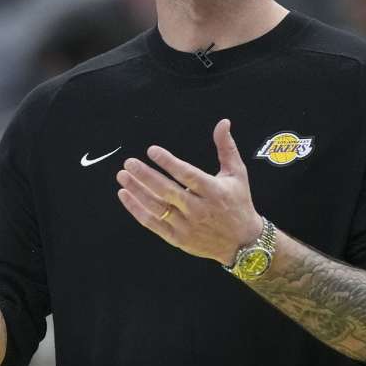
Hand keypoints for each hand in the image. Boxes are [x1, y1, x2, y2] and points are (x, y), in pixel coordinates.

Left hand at [116, 119, 260, 265]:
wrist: (243, 242)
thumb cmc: (238, 203)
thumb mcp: (237, 174)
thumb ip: (226, 148)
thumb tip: (223, 122)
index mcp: (214, 191)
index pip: (187, 175)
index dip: (169, 162)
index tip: (152, 150)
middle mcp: (199, 209)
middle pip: (168, 191)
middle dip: (146, 176)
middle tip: (129, 163)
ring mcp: (187, 225)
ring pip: (157, 207)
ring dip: (137, 191)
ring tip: (123, 176)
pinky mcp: (178, 238)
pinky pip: (152, 223)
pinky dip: (136, 210)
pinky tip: (125, 195)